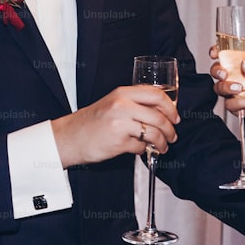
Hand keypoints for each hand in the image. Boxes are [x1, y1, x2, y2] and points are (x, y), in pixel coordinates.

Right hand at [51, 85, 178, 166]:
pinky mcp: (119, 142)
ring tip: (163, 147)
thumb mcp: (113, 104)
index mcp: (122, 93)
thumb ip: (134, 104)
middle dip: (171, 129)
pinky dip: (144, 150)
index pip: (156, 95)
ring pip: (154, 133)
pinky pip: (141, 147)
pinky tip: (140, 150)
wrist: (69, 137)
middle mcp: (122, 106)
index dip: (171, 107)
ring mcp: (120, 124)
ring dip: (163, 143)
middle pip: (159, 116)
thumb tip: (160, 112)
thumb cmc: (91, 122)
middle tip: (173, 135)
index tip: (175, 117)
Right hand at [208, 46, 244, 136]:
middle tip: (224, 74)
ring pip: (219, 87)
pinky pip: (229, 104)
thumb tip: (244, 64)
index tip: (215, 53)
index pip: (230, 55)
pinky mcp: (237, 107)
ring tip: (240, 89)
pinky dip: (238, 103)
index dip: (219, 52)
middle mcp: (240, 78)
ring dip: (226, 87)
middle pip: (219, 71)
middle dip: (217, 71)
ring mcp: (237, 92)